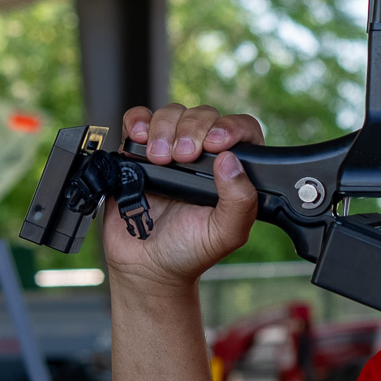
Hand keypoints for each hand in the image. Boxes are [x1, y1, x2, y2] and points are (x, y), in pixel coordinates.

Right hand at [103, 104, 265, 291]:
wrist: (146, 266)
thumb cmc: (190, 250)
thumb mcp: (226, 233)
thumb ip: (240, 201)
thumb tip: (231, 161)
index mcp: (232, 171)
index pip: (242, 131)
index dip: (231, 128)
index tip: (217, 143)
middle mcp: (204, 156)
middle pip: (204, 116)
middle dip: (193, 131)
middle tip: (183, 157)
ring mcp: (170, 150)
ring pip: (172, 114)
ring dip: (164, 129)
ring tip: (160, 160)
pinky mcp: (138, 152)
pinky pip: (138, 121)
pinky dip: (138, 121)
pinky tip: (139, 140)